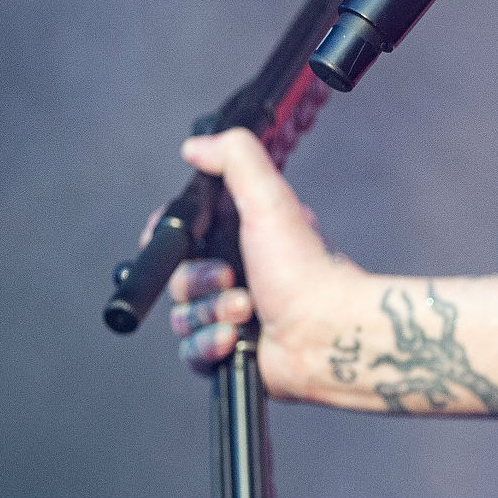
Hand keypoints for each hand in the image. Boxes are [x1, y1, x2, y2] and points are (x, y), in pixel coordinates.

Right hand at [159, 128, 368, 399]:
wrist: (327, 333)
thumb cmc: (306, 269)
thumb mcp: (270, 201)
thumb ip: (235, 161)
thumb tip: (197, 145)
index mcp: (241, 235)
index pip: (183, 233)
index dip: (170, 240)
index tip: (172, 241)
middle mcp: (235, 272)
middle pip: (177, 278)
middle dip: (199, 281)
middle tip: (231, 278)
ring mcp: (230, 313)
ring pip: (181, 317)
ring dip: (208, 314)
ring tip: (244, 312)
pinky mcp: (228, 350)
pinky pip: (191, 351)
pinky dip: (209, 345)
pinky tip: (235, 339)